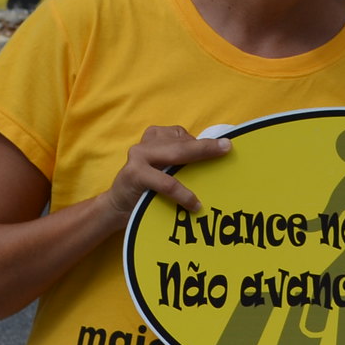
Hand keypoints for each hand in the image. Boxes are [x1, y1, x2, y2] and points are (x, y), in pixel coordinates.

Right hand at [97, 125, 228, 223]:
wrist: (117, 207)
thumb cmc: (147, 188)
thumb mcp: (164, 168)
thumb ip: (181, 160)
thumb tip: (215, 158)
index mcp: (155, 137)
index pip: (184, 137)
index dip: (203, 144)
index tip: (225, 146)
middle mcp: (146, 144)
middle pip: (182, 144)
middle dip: (207, 146)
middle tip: (228, 148)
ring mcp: (139, 156)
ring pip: (176, 156)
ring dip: (199, 162)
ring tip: (220, 175)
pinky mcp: (135, 174)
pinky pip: (166, 182)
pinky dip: (182, 193)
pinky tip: (194, 203)